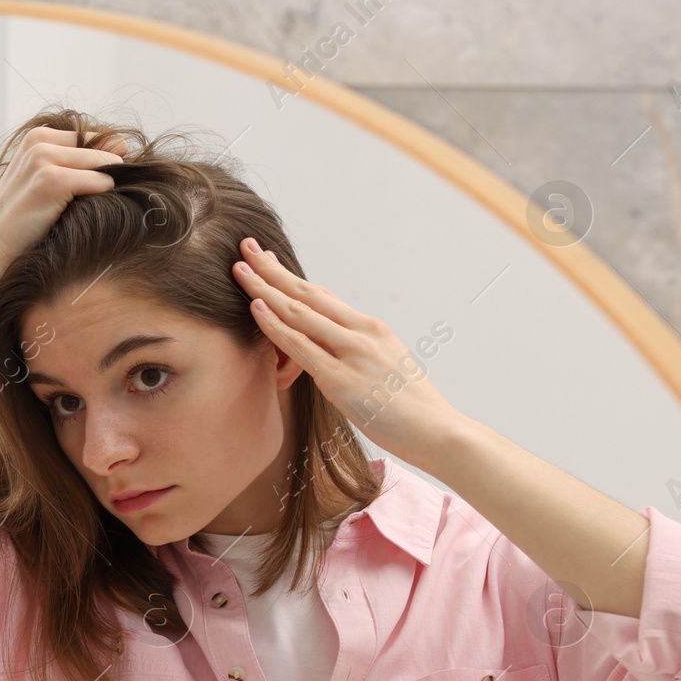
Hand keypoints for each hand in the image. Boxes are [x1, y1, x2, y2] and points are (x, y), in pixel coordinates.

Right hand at [0, 125, 127, 262]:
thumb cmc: (22, 222)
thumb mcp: (44, 180)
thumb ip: (78, 160)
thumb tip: (123, 143)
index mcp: (36, 137)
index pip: (93, 137)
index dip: (99, 165)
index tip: (84, 191)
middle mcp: (39, 141)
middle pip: (101, 149)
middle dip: (105, 174)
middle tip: (84, 205)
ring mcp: (43, 158)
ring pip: (104, 164)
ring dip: (103, 188)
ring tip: (80, 211)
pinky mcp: (52, 180)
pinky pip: (101, 182)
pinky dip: (99, 199)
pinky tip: (80, 215)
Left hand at [231, 236, 465, 469]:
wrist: (440, 432)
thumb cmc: (413, 409)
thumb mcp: (387, 369)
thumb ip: (359, 356)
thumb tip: (334, 355)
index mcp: (371, 329)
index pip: (323, 296)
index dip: (291, 277)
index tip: (268, 260)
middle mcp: (361, 333)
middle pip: (308, 293)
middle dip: (273, 270)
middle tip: (246, 248)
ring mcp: (352, 354)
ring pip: (300, 313)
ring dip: (266, 289)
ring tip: (240, 271)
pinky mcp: (341, 380)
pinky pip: (301, 346)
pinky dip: (276, 325)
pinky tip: (256, 307)